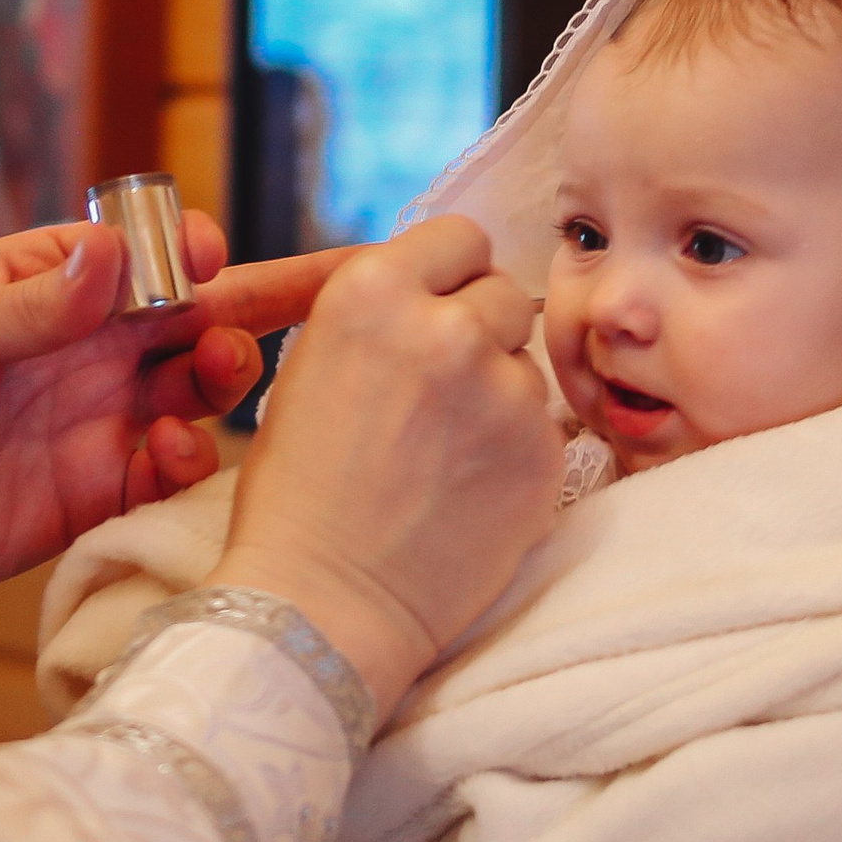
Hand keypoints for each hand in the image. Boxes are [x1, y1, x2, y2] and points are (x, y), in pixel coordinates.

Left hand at [0, 214, 350, 602]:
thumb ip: (31, 306)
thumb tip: (112, 254)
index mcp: (52, 286)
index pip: (146, 257)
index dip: (193, 253)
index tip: (211, 261)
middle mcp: (89, 347)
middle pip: (198, 316)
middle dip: (262, 305)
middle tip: (320, 309)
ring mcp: (99, 418)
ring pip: (199, 389)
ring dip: (229, 377)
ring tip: (221, 375)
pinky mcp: (97, 491)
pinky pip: (170, 472)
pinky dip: (189, 461)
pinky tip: (171, 454)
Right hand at [213, 215, 561, 720]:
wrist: (322, 604)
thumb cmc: (297, 493)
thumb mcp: (311, 367)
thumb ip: (381, 316)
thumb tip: (436, 290)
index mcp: (372, 292)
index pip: (457, 237)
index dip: (447, 275)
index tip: (436, 310)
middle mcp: (446, 326)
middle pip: (501, 292)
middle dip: (478, 329)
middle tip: (440, 389)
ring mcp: (504, 390)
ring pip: (525, 361)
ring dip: (498, 391)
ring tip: (446, 452)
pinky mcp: (544, 453)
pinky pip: (544, 426)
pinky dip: (516, 450)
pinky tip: (468, 490)